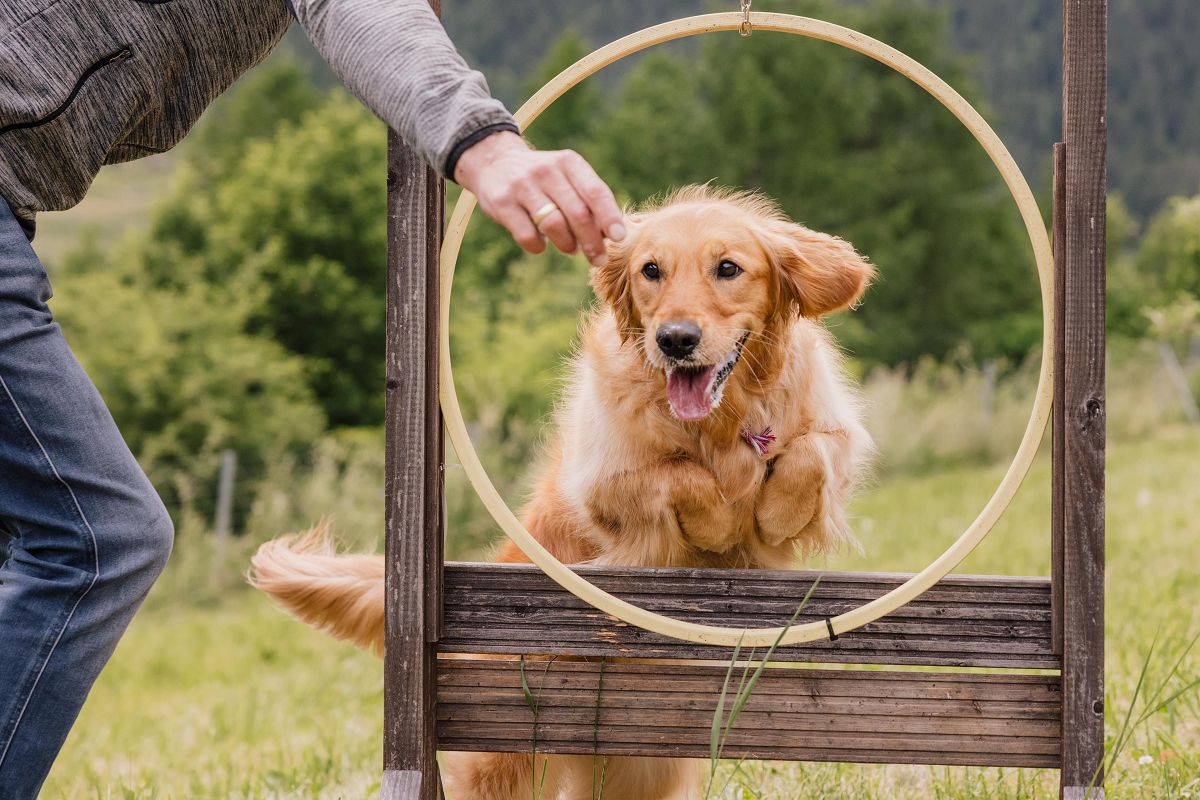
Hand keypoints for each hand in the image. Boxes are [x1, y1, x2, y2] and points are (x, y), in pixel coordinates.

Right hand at [453, 131, 625, 266]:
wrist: (493, 162)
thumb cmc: (543, 179)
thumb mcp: (567, 177)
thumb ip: (588, 200)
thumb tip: (610, 234)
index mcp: (568, 162)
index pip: (595, 191)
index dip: (609, 216)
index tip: (619, 237)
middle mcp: (546, 170)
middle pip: (578, 213)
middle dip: (592, 242)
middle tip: (598, 259)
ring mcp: (522, 186)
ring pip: (554, 225)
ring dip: (567, 245)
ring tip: (570, 248)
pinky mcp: (502, 202)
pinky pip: (527, 236)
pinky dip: (538, 247)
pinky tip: (541, 243)